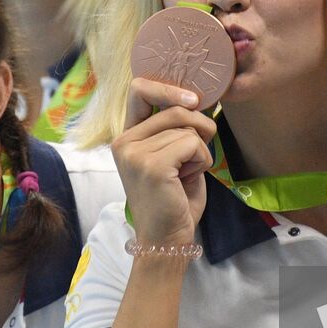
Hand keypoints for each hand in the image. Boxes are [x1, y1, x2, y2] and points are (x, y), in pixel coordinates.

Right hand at [111, 78, 217, 246]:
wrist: (167, 239)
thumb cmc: (175, 200)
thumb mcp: (172, 155)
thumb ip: (176, 128)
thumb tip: (197, 98)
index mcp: (126, 137)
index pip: (140, 89)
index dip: (169, 88)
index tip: (193, 100)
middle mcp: (124, 142)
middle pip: (174, 108)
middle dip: (199, 125)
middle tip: (199, 153)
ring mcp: (134, 153)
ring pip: (187, 128)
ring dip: (200, 150)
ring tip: (187, 173)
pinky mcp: (151, 166)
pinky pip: (192, 143)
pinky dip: (202, 160)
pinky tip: (190, 178)